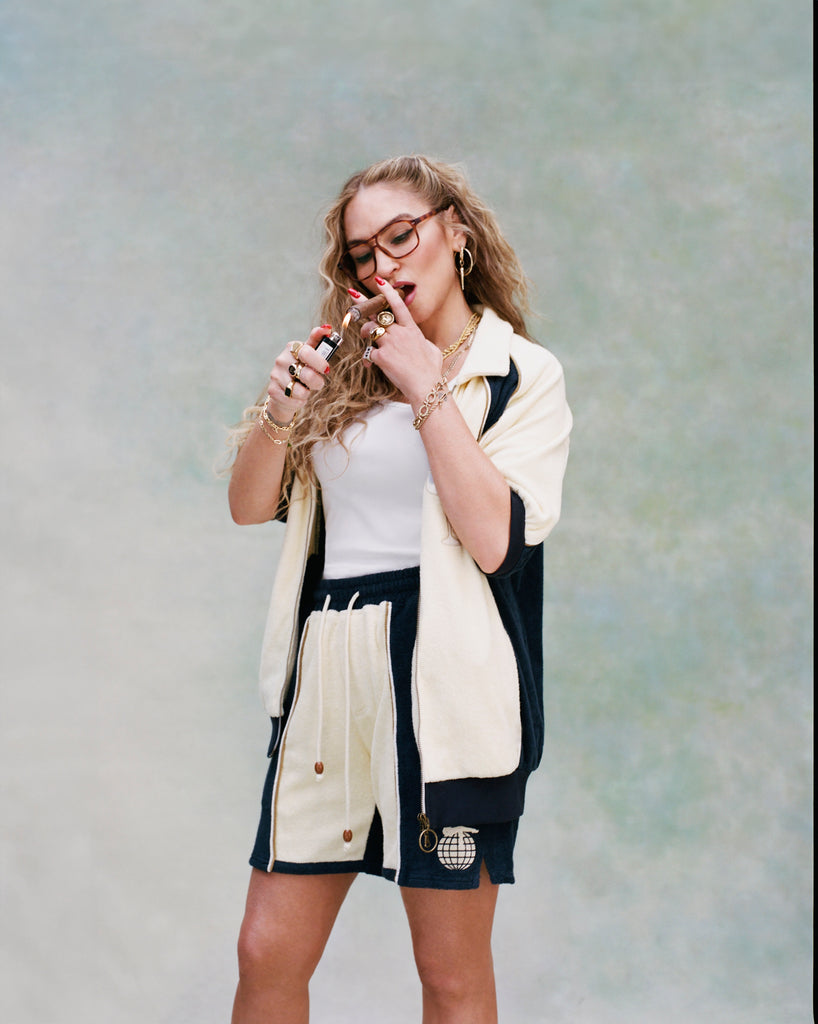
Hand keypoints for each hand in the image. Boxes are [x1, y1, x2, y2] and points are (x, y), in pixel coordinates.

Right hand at [266, 325, 331, 421]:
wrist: (286, 389)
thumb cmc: (303, 368)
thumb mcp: (311, 354)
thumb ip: (318, 341)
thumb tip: (328, 328)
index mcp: (292, 348)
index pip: (306, 352)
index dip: (319, 362)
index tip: (326, 369)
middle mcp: (282, 359)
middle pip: (306, 374)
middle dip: (317, 382)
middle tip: (317, 383)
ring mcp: (275, 374)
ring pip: (300, 391)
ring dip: (307, 393)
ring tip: (304, 389)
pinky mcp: (272, 390)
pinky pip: (293, 400)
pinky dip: (299, 401)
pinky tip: (296, 397)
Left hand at [361, 279, 441, 404]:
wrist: (425, 386)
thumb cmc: (431, 370)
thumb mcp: (430, 349)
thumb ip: (421, 340)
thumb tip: (418, 339)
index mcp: (412, 329)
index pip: (398, 305)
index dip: (388, 292)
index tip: (379, 281)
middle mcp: (399, 333)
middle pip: (377, 315)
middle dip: (363, 306)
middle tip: (352, 295)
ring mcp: (390, 344)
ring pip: (369, 330)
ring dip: (364, 332)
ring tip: (364, 336)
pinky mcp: (381, 357)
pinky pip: (368, 352)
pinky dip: (367, 358)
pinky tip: (370, 364)